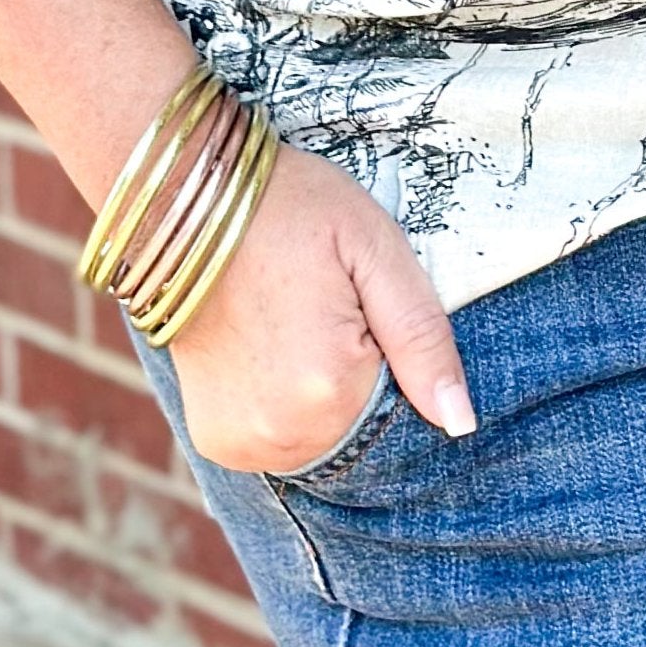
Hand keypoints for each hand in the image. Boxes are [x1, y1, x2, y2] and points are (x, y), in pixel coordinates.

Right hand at [166, 142, 474, 474]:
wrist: (184, 203)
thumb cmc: (288, 209)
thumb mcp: (374, 247)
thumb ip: (422, 337)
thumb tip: (460, 422)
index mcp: (330, 389)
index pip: (404, 399)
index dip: (387, 346)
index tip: (356, 299)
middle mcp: (282, 435)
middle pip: (362, 421)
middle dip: (356, 370)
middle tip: (321, 303)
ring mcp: (243, 443)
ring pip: (322, 434)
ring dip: (320, 391)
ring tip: (291, 321)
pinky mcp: (216, 440)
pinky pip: (279, 437)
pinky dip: (284, 402)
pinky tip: (268, 346)